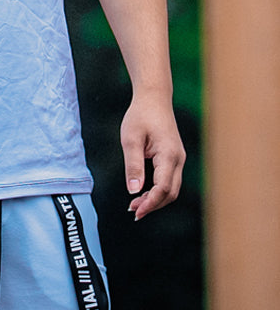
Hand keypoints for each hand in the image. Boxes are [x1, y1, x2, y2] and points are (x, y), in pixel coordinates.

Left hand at [120, 94, 185, 219]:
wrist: (154, 98)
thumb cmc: (140, 115)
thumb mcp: (131, 139)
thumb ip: (133, 166)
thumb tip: (134, 191)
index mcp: (169, 155)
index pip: (163, 188)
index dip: (150, 203)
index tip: (135, 212)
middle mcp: (178, 159)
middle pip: (170, 193)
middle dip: (153, 204)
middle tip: (133, 210)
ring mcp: (179, 158)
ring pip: (172, 188)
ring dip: (155, 199)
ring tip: (135, 204)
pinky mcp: (175, 157)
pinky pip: (170, 179)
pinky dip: (158, 190)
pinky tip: (143, 192)